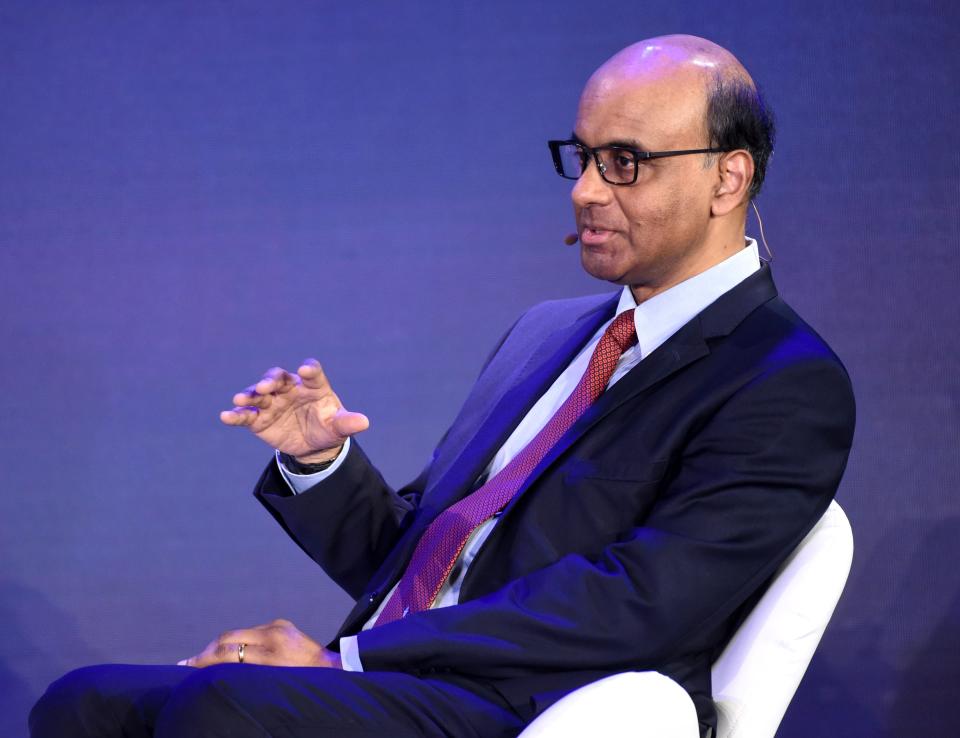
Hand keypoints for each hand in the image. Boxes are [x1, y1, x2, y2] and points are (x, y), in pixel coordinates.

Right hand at [178, 618, 341, 668]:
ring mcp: (277, 626)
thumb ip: (247, 676)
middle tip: (188, 664)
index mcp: (273, 655)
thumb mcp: (274, 684)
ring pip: (238, 633)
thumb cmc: (302, 683)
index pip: (229, 653)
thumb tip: (218, 674)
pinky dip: (237, 641)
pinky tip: (228, 652)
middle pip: (229, 638)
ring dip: (219, 646)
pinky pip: (252, 631)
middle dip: (206, 651)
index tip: (186, 667)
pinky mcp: (280, 623)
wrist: (331, 668)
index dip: (204, 661)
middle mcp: (274, 636)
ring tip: (204, 660)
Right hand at [220, 359, 368, 461]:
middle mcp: (290, 389)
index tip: (305, 370)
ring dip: (249, 394)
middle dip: (271, 380)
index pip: (312, 372)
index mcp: (313, 386)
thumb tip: (364, 422)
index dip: (308, 370)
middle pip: (279, 378)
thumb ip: (348, 423)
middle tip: (265, 386)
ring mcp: (273, 402)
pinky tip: (226, 416)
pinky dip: (236, 414)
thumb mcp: (339, 427)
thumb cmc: (328, 427)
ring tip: (240, 399)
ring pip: (259, 393)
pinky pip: (246, 414)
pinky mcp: (259, 419)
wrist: (312, 445)